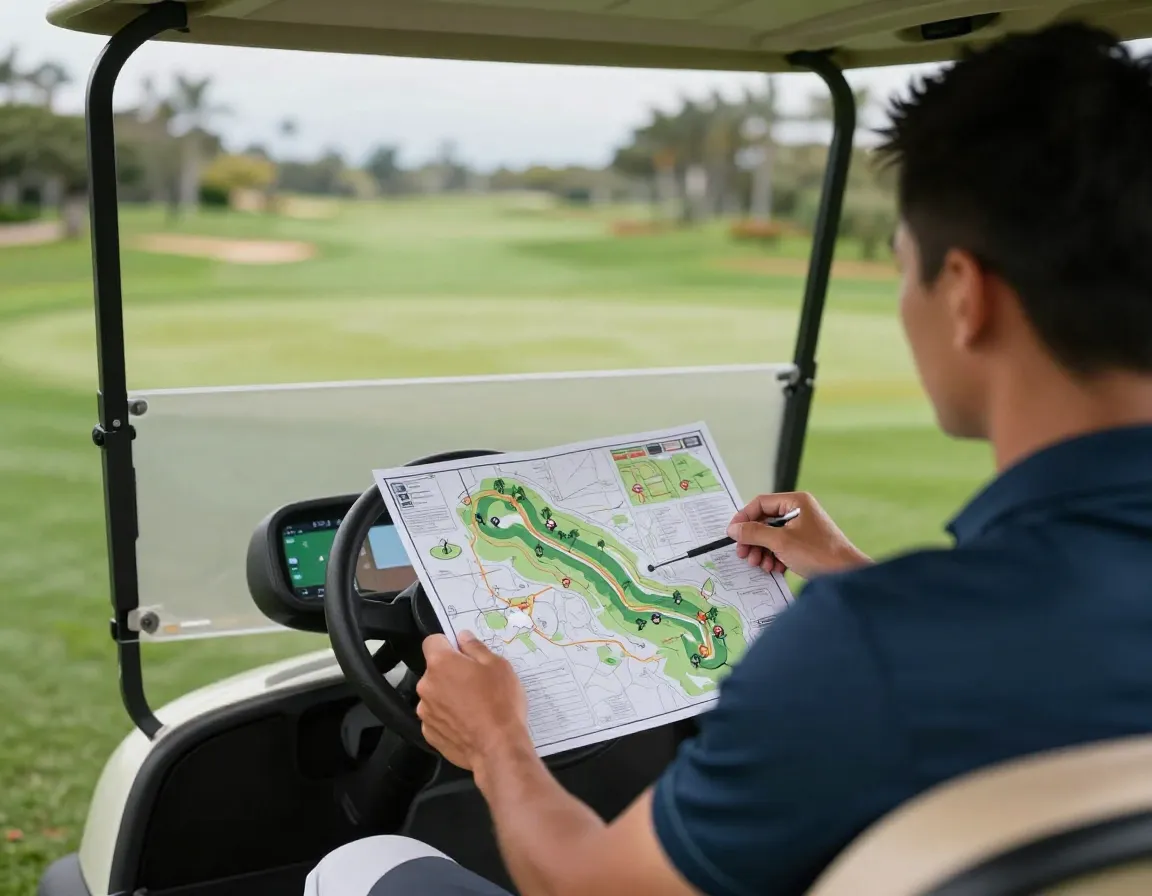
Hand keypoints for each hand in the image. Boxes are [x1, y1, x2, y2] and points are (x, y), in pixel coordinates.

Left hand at [416, 631, 531, 770]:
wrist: (498, 747)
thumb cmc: (500, 703)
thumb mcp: (498, 666)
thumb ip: (476, 647)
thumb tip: (463, 637)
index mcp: (441, 663)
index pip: (432, 641)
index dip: (448, 644)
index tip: (463, 653)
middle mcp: (426, 685)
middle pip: (435, 670)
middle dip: (451, 672)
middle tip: (476, 682)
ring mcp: (426, 711)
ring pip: (435, 694)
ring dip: (448, 696)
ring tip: (474, 706)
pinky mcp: (429, 733)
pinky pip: (437, 717)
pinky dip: (448, 717)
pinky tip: (468, 723)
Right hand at [726, 491, 869, 578]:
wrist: (846, 574)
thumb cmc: (818, 553)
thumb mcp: (780, 541)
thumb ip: (754, 532)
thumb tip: (733, 529)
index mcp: (796, 502)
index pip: (760, 503)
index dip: (744, 518)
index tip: (732, 534)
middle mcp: (799, 511)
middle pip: (764, 521)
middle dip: (753, 540)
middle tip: (743, 554)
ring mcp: (802, 528)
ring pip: (771, 536)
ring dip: (762, 551)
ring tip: (759, 564)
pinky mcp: (805, 544)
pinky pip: (781, 546)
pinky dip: (774, 557)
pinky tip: (773, 568)